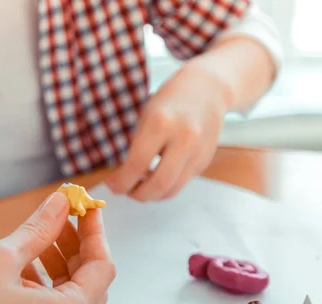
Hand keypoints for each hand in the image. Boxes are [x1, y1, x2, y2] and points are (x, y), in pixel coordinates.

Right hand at [0, 191, 114, 303]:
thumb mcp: (3, 255)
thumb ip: (41, 228)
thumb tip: (60, 206)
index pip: (102, 268)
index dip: (95, 233)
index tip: (87, 210)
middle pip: (88, 283)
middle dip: (78, 246)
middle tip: (65, 217)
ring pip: (68, 294)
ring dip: (59, 261)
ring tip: (42, 234)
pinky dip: (43, 281)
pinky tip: (24, 260)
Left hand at [106, 63, 228, 200]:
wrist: (209, 89)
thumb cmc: (170, 100)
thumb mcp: (146, 116)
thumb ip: (135, 145)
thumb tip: (121, 176)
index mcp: (161, 123)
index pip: (137, 165)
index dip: (121, 182)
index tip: (112, 185)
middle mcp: (183, 139)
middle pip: (158, 184)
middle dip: (137, 194)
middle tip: (126, 190)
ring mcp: (198, 152)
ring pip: (171, 189)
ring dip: (152, 195)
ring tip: (139, 187)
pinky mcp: (205, 161)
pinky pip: (181, 184)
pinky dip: (165, 188)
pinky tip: (155, 179)